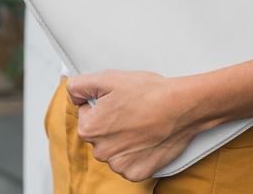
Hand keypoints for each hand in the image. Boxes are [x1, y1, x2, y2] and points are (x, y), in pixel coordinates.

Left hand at [65, 70, 200, 181]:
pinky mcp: (136, 173)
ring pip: (113, 149)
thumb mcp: (107, 78)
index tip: (118, 101)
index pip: (85, 114)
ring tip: (141, 123)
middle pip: (99, 134)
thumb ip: (79, 85)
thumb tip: (71, 93)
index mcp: (89, 128)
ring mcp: (119, 165)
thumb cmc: (147, 91)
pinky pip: (129, 163)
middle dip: (110, 123)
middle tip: (131, 110)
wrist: (181, 107)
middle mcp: (100, 151)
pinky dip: (136, 153)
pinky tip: (146, 138)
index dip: (101, 104)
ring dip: (122, 139)